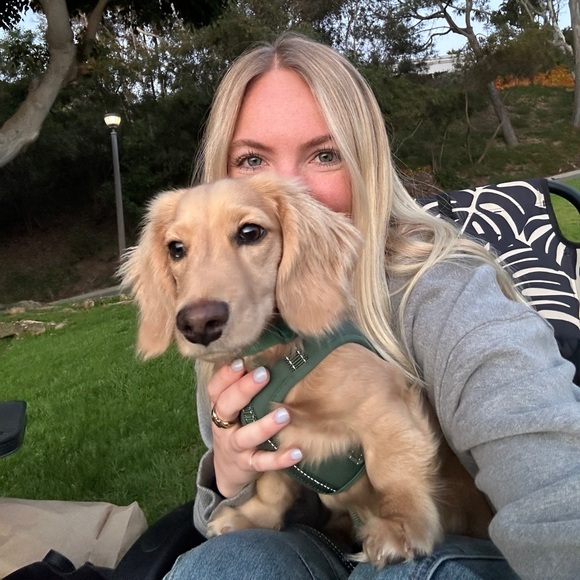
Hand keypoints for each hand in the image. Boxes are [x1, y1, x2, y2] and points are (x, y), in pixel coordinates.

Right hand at [208, 359, 302, 497]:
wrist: (227, 469)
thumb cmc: (236, 426)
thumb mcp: (232, 407)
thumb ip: (242, 384)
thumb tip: (266, 349)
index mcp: (218, 407)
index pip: (215, 389)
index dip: (225, 375)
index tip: (241, 360)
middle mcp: (222, 426)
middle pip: (226, 406)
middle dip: (244, 390)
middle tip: (264, 374)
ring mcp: (234, 447)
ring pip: (245, 437)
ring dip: (264, 426)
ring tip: (285, 414)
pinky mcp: (247, 466)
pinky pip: (262, 463)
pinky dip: (279, 459)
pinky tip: (297, 452)